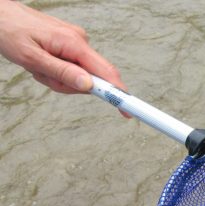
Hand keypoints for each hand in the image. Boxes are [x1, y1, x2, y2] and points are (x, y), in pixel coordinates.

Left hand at [0, 1, 125, 93]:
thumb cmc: (9, 31)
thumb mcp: (32, 58)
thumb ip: (62, 73)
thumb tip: (90, 87)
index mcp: (74, 43)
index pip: (106, 73)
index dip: (118, 93)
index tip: (128, 110)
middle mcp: (80, 40)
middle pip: (91, 78)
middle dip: (68, 85)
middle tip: (43, 77)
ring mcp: (76, 41)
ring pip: (79, 75)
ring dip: (58, 78)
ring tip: (37, 67)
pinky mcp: (70, 44)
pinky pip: (72, 67)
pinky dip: (57, 70)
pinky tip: (41, 62)